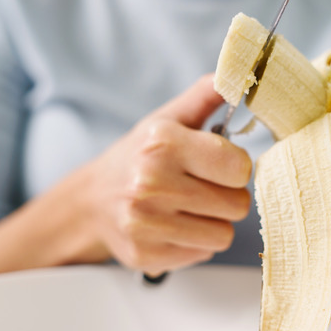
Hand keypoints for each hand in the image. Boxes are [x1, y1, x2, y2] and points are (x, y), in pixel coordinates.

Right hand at [86, 75, 251, 275]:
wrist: (91, 200)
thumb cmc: (138, 156)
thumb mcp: (167, 119)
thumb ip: (204, 95)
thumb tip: (236, 74)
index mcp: (163, 144)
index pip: (240, 168)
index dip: (236, 168)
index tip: (219, 166)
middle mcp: (151, 184)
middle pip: (237, 205)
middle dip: (226, 196)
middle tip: (202, 187)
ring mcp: (146, 224)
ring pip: (224, 234)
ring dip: (213, 222)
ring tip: (189, 207)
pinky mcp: (145, 255)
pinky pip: (203, 253)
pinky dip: (195, 242)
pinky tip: (174, 225)